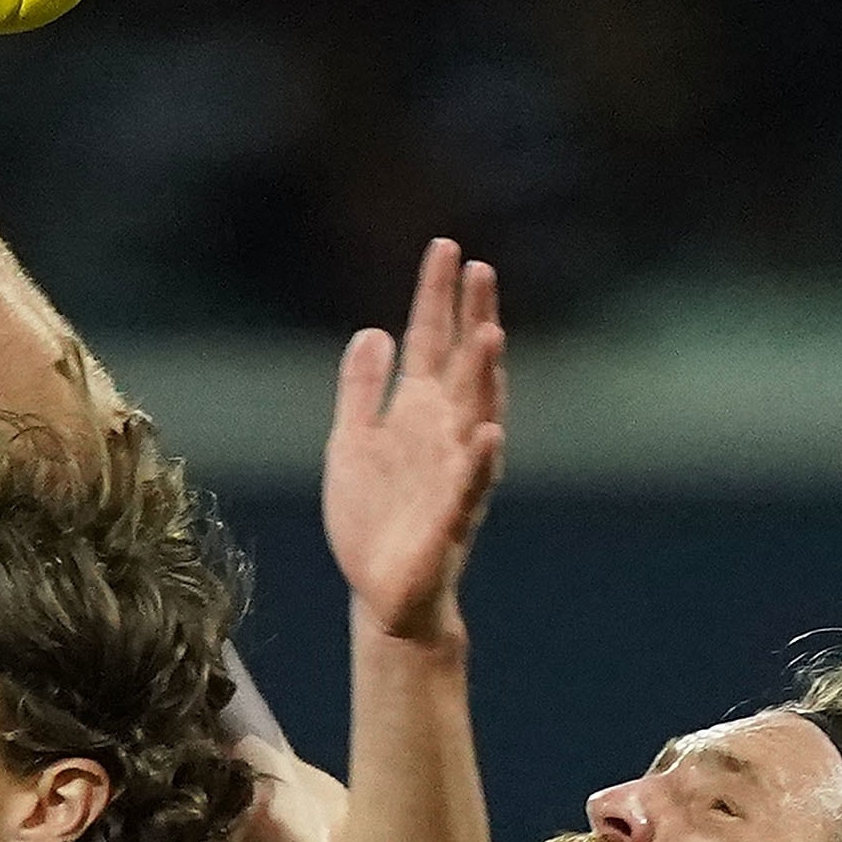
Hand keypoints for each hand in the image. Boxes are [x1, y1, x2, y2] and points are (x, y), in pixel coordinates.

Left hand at [320, 244, 506, 641]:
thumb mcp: (352, 441)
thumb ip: (362, 389)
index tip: (446, 247)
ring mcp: (453, 474)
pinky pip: (470, 487)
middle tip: (479, 268)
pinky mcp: (450, 520)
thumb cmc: (373, 518)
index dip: (436, 297)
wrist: (381, 594)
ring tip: (488, 332)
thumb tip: (372, 330)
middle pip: (463, 367)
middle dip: (472, 318)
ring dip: (484, 377)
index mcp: (418, 412)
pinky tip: (489, 434)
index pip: (431, 342)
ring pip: (476, 417)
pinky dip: (479, 462)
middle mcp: (444, 434)